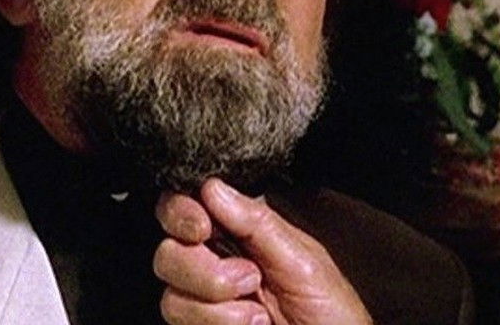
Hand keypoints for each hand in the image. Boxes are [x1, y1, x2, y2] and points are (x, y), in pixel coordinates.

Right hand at [155, 178, 372, 324]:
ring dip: (218, 308)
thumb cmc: (332, 312)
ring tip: (259, 314)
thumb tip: (213, 188)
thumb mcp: (303, 260)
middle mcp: (218, 268)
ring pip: (172, 298)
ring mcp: (209, 306)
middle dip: (203, 269)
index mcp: (240, 237)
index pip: (186, 211)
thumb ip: (257, 223)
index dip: (182, 213)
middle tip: (250, 278)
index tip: (202, 227)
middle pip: (168, 254)